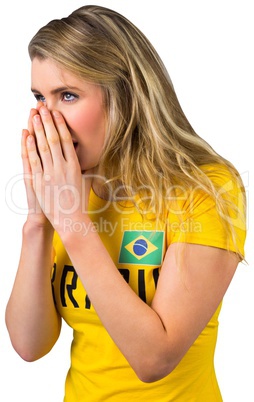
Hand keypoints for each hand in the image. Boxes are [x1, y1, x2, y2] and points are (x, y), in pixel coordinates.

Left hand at [25, 105, 90, 230]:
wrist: (71, 221)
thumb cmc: (79, 202)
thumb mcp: (87, 182)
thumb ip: (88, 167)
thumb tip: (92, 156)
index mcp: (75, 166)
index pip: (67, 140)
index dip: (60, 125)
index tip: (56, 113)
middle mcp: (63, 168)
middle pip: (54, 139)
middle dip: (47, 121)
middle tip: (42, 107)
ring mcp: (50, 174)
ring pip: (43, 147)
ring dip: (37, 130)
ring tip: (33, 115)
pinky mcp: (39, 182)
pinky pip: (33, 161)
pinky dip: (30, 147)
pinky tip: (27, 136)